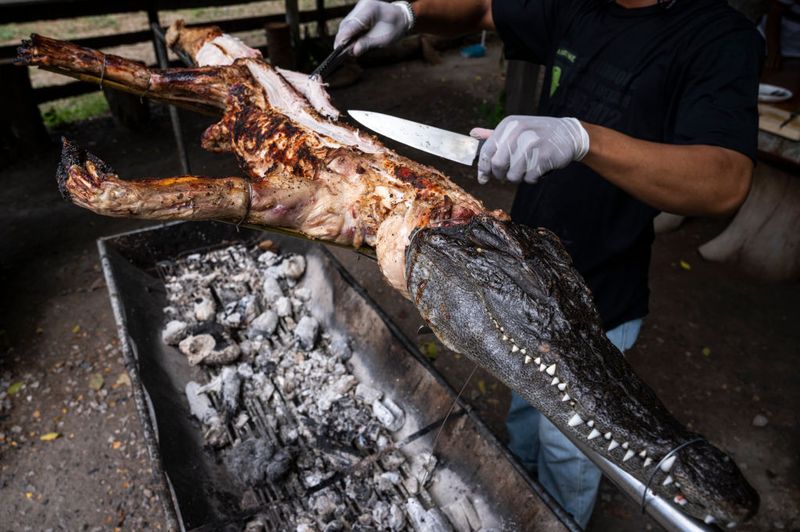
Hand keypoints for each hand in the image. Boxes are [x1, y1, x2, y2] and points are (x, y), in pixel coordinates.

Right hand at [334, 0, 414, 56]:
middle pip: (346, 23)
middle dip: (342, 39)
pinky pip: (349, 24)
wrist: (401, 17)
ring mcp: (359, 8)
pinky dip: (348, 34)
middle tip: (340, 53)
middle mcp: (362, 5)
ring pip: (346, 24)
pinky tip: (348, 44)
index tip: (337, 48)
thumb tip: (354, 51)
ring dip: (344, 37)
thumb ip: (368, 44)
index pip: (352, 24)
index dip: (344, 37)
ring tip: (345, 51)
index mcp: (370, 9)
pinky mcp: (358, 12)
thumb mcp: (384, 39)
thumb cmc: (395, 27)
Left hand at [470, 116, 589, 184]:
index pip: (487, 151)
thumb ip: (494, 134)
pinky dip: (532, 179)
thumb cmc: (538, 133)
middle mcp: (518, 132)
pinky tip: (539, 169)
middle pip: (498, 165)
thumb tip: (472, 133)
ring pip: (513, 175)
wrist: (570, 134)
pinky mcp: (544, 156)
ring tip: (527, 169)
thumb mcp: (516, 128)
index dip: (483, 168)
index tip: (483, 178)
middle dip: (501, 175)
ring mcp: (532, 144)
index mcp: (508, 125)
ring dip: (519, 178)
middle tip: (508, 175)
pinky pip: (529, 178)